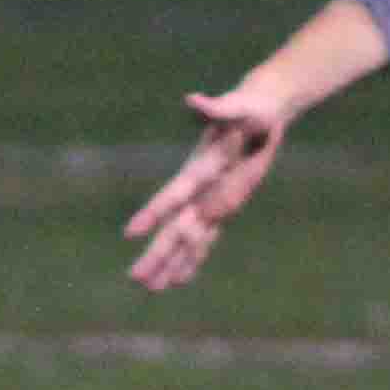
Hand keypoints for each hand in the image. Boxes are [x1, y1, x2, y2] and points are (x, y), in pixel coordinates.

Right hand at [122, 87, 295, 289]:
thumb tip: (192, 100)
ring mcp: (210, 201)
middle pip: (174, 228)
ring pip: (187, 239)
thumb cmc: (249, 108)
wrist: (258, 114)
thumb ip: (215, 108)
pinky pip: (206, 238)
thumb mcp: (238, 107)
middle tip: (135, 278)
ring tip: (151, 289)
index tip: (131, 232)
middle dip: (156, 253)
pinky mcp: (224, 206)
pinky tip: (181, 278)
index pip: (172, 195)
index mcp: (199, 168)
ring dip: (170, 263)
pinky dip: (194, 258)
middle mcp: (199, 191)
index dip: (153, 213)